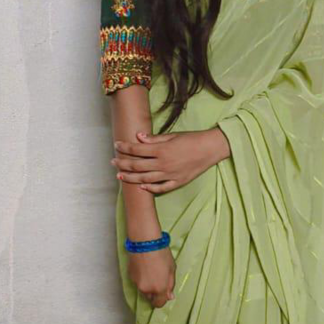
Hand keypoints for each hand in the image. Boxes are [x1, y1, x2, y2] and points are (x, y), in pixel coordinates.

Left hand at [111, 128, 229, 192]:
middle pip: (137, 166)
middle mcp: (163, 164)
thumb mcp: (172, 136)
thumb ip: (154, 139)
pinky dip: (150, 188)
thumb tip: (138, 137)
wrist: (210, 148)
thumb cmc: (192, 139)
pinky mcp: (177, 182)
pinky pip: (161, 188)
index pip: (137, 150)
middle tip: (113, 162)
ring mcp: (170, 175)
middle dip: (123, 164)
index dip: (124, 148)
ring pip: (145, 179)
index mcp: (161, 150)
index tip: (116, 145)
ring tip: (120, 176)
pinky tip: (141, 187)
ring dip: (130, 178)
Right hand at [128, 246, 175, 306]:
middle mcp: (146, 289)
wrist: (145, 242)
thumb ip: (170, 285)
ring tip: (151, 270)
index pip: (159, 304)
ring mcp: (136, 283)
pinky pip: (137, 281)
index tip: (164, 292)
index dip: (162, 299)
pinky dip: (141, 277)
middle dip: (154, 292)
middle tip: (158, 279)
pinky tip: (144, 267)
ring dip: (147, 284)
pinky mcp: (130, 276)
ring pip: (143, 289)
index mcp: (159, 289)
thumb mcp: (172, 269)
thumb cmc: (161, 254)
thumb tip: (169, 296)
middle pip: (150, 297)